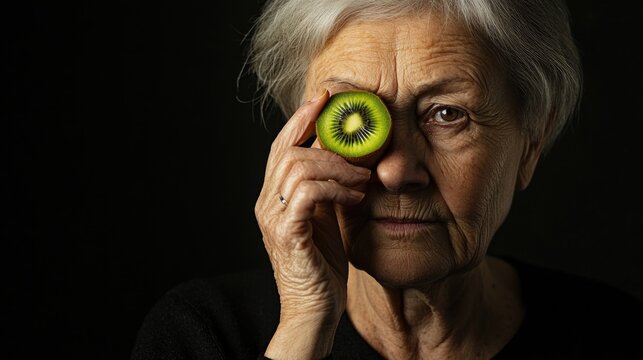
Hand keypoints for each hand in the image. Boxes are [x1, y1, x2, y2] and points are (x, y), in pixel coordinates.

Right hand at [254, 89, 370, 358]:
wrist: (313, 309)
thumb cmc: (321, 264)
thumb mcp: (325, 217)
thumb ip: (328, 188)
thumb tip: (350, 158)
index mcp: (273, 196)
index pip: (280, 147)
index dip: (300, 119)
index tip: (325, 98)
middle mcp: (266, 202)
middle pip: (287, 150)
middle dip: (323, 137)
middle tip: (358, 143)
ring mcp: (273, 218)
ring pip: (298, 167)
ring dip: (337, 166)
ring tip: (362, 176)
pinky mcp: (287, 233)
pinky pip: (307, 193)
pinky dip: (335, 187)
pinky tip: (356, 194)